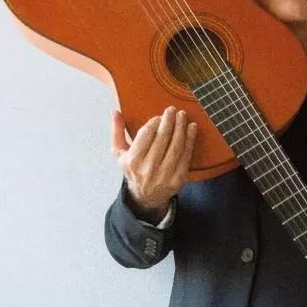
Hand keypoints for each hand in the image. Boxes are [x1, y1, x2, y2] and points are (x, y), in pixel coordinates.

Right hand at [111, 106, 197, 222]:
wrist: (146, 196)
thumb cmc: (133, 170)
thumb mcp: (119, 153)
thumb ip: (116, 131)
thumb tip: (115, 112)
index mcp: (133, 161)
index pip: (146, 135)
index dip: (154, 122)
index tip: (159, 116)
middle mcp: (148, 168)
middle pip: (162, 138)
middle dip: (169, 121)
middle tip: (172, 110)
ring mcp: (165, 174)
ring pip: (176, 145)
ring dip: (181, 127)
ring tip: (182, 115)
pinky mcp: (178, 178)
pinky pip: (186, 155)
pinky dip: (190, 140)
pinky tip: (192, 128)